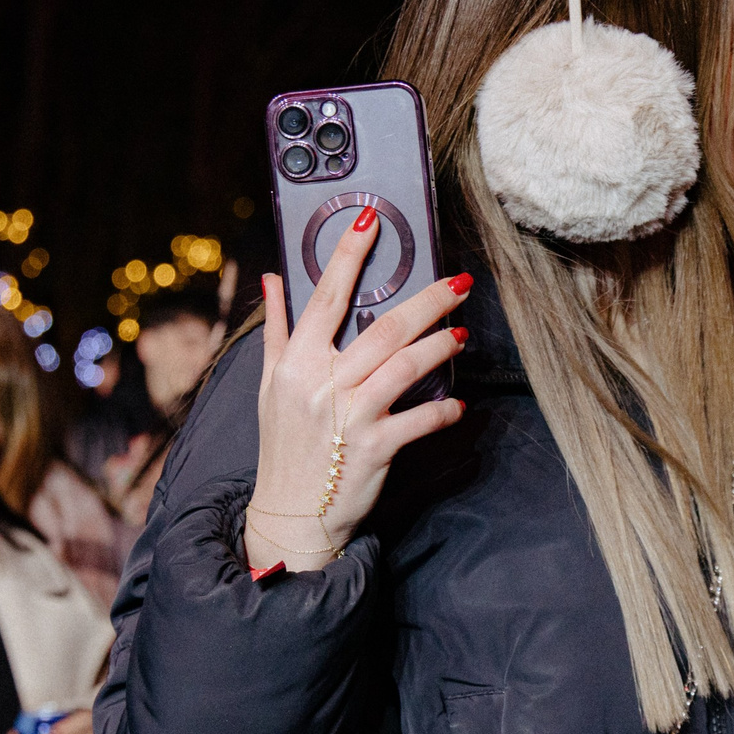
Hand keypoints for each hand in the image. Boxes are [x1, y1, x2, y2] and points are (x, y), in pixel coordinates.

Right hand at [241, 210, 470, 570]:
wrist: (291, 515)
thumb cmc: (284, 446)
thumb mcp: (271, 385)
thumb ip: (278, 329)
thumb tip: (273, 277)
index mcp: (297, 362)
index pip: (325, 297)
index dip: (349, 254)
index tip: (372, 219)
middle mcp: (322, 384)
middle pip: (382, 328)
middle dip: (426, 300)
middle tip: (458, 281)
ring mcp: (349, 417)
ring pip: (405, 366)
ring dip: (441, 346)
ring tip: (462, 332)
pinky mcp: (375, 449)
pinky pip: (419, 420)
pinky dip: (442, 410)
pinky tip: (456, 403)